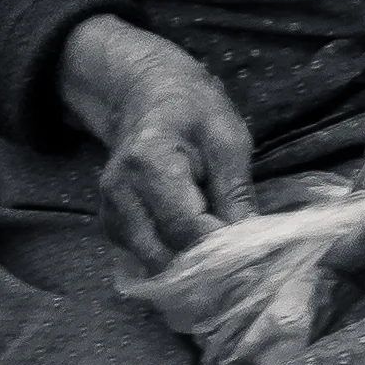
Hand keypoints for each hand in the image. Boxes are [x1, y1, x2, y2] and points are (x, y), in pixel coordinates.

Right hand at [58, 15, 255, 272]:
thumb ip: (236, 192)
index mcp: (149, 161)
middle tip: (241, 269)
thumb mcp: (228, 138)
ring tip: (222, 260)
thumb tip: (251, 248)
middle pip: (164, 255)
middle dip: (204, 268)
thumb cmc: (194, 109)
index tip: (253, 260)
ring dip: (188, 270)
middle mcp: (119, 193)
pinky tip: (197, 251)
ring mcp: (110, 212)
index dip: (220, 250)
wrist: (147, 95)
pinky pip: (144, 261)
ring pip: (152, 265)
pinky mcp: (111, 226)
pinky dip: (172, 264)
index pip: (184, 228)